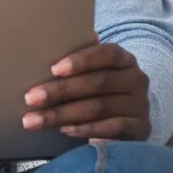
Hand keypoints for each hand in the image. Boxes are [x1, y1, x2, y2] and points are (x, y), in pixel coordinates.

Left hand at [22, 40, 150, 142]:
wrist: (129, 119)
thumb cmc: (99, 90)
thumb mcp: (91, 73)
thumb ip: (77, 61)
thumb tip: (48, 42)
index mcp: (124, 60)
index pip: (107, 54)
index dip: (81, 60)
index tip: (54, 69)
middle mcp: (136, 80)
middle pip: (97, 83)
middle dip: (60, 91)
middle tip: (31, 98)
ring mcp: (140, 105)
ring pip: (99, 108)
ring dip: (63, 115)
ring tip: (34, 120)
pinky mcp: (141, 129)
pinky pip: (112, 129)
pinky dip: (86, 130)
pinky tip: (64, 130)